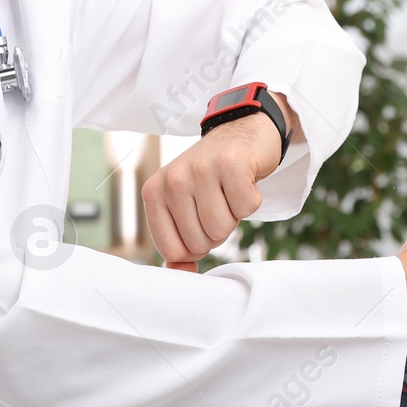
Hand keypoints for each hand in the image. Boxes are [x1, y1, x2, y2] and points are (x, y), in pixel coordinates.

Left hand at [144, 92, 295, 271]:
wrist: (240, 132)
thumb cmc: (211, 177)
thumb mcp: (183, 206)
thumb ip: (178, 243)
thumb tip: (182, 273)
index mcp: (154, 192)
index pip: (172, 250)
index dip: (194, 245)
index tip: (200, 219)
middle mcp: (173, 179)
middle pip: (200, 243)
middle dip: (217, 229)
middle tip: (218, 200)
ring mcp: (201, 169)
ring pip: (223, 229)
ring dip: (234, 215)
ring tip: (229, 190)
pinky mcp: (231, 162)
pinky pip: (247, 208)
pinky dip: (251, 200)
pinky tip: (244, 180)